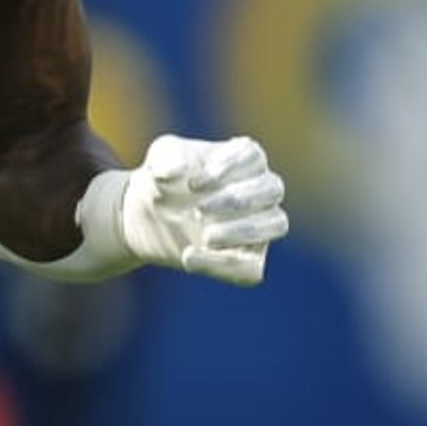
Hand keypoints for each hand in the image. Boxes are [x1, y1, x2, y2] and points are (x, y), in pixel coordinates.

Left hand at [97, 134, 286, 285]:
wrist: (150, 213)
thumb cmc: (165, 177)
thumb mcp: (160, 158)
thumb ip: (166, 157)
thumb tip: (177, 170)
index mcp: (246, 159)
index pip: (254, 157)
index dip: (227, 170)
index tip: (192, 185)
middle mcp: (262, 190)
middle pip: (273, 189)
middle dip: (237, 200)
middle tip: (198, 211)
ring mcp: (260, 225)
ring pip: (276, 224)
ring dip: (244, 231)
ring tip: (206, 237)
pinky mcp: (249, 259)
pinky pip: (251, 268)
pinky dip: (221, 266)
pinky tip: (188, 258)